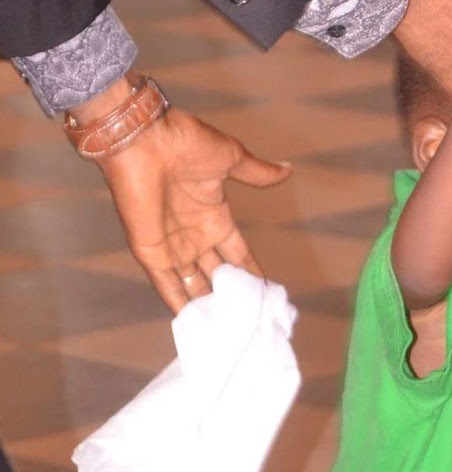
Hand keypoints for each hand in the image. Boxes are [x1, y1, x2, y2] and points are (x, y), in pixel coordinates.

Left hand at [71, 80, 287, 313]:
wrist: (143, 138)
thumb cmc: (184, 141)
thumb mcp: (230, 157)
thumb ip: (257, 172)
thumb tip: (287, 169)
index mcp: (214, 215)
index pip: (238, 255)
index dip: (252, 274)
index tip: (268, 295)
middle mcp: (194, 235)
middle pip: (218, 276)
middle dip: (232, 297)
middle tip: (251, 322)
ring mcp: (173, 246)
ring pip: (195, 286)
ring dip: (209, 307)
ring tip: (229, 332)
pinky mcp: (151, 254)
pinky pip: (167, 286)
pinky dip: (180, 306)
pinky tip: (195, 327)